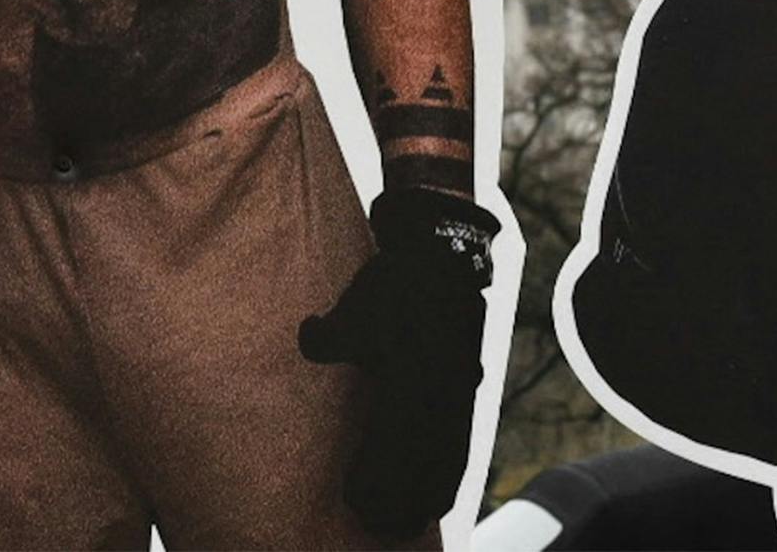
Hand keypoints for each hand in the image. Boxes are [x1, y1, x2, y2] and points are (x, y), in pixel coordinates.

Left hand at [297, 186, 496, 538]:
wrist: (441, 254)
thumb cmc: (392, 284)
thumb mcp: (354, 306)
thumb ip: (327, 334)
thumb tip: (310, 340)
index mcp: (412, 381)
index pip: (395, 448)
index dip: (379, 480)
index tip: (355, 501)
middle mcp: (441, 395)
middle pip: (425, 466)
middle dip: (403, 499)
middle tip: (378, 521)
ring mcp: (459, 393)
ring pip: (449, 459)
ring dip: (430, 493)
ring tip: (412, 518)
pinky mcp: (467, 387)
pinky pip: (462, 441)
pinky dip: (451, 470)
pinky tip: (441, 488)